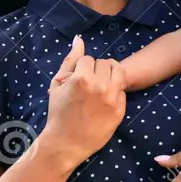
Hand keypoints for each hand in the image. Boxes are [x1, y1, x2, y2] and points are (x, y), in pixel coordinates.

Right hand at [41, 36, 125, 165]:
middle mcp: (101, 87)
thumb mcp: (58, 84)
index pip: (89, 59)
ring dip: (110, 75)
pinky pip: (122, 90)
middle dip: (96, 70)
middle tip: (88, 84)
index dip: (81, 68)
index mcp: (83, 78)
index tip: (77, 80)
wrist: (66, 142)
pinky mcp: (120, 110)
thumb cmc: (58, 112)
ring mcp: (113, 99)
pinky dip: (115, 91)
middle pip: (105, 63)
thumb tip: (79, 39)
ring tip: (100, 85)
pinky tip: (103, 100)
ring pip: (119, 72)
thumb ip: (71, 60)